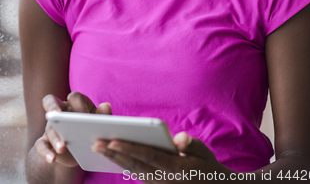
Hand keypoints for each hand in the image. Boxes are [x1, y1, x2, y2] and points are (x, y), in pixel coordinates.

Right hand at [35, 92, 111, 166]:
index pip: (73, 97)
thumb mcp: (98, 123)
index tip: (84, 116)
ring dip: (55, 137)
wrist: (80, 150)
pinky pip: (40, 145)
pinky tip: (52, 159)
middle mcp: (60, 111)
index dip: (78, 104)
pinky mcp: (44, 141)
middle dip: (54, 108)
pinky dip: (44, 152)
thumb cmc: (91, 129)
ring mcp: (50, 126)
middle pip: (51, 102)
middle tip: (57, 115)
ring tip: (62, 148)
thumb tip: (106, 105)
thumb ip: (102, 115)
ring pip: (49, 127)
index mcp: (75, 103)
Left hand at [92, 132, 224, 182]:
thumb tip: (179, 138)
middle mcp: (163, 179)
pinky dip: (122, 165)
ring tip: (98, 148)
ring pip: (132, 171)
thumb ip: (190, 144)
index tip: (113, 141)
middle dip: (114, 154)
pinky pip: (135, 174)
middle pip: (134, 165)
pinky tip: (111, 156)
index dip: (130, 149)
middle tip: (96, 143)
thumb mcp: (204, 152)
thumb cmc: (206, 166)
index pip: (148, 156)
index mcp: (175, 168)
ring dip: (114, 159)